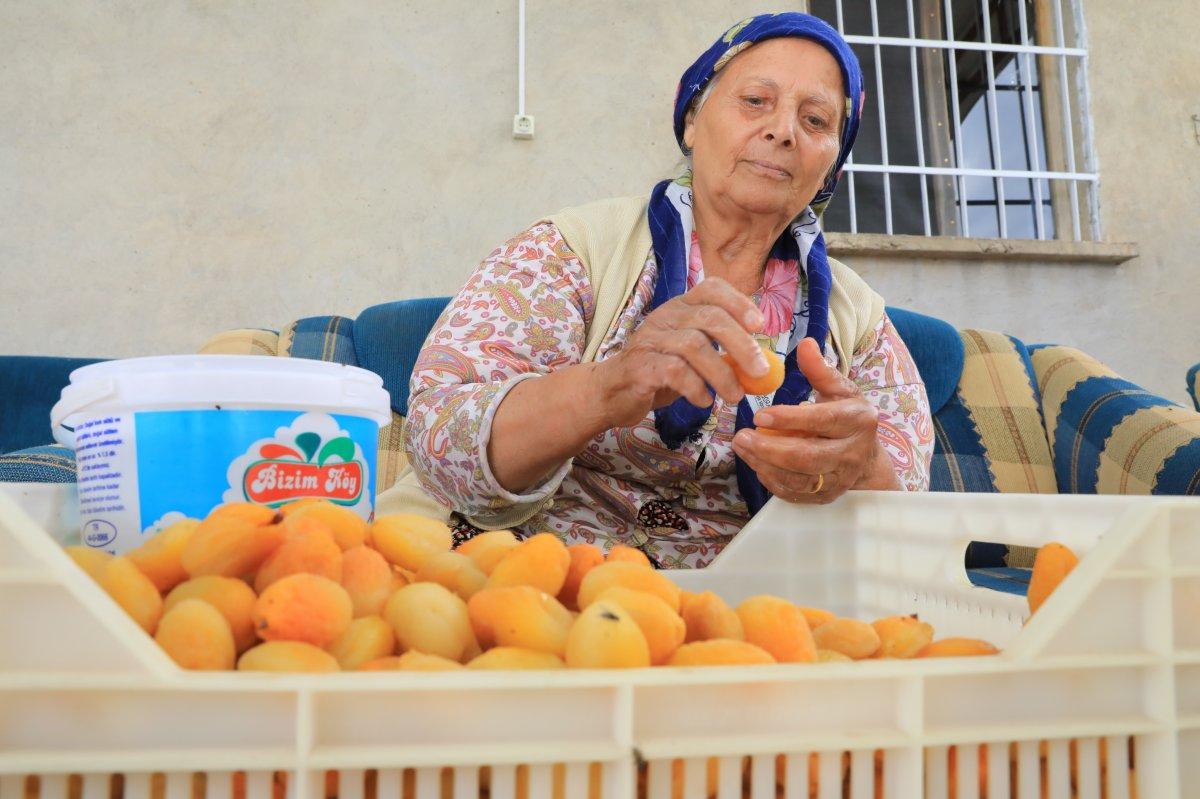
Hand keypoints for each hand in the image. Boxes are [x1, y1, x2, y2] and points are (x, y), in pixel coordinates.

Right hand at [588, 277, 769, 428]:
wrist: (612, 391)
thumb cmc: (659, 371)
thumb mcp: (692, 355)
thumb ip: (721, 352)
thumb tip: (762, 362)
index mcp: (681, 307)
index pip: (712, 289)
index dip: (739, 302)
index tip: (760, 325)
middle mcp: (665, 316)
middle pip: (710, 318)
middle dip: (742, 345)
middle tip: (760, 371)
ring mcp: (650, 339)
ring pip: (695, 346)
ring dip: (722, 374)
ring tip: (735, 396)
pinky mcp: (640, 366)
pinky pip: (674, 371)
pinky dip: (696, 388)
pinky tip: (703, 400)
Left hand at [731, 338, 893, 503]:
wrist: (866, 456)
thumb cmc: (847, 415)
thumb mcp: (840, 390)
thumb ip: (820, 370)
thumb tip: (805, 344)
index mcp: (858, 421)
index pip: (822, 421)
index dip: (789, 419)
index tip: (760, 414)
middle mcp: (851, 453)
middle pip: (807, 457)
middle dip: (770, 448)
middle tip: (741, 435)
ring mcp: (839, 478)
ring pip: (799, 479)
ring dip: (764, 464)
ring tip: (742, 446)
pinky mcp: (826, 496)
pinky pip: (794, 493)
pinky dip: (771, 480)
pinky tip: (755, 463)